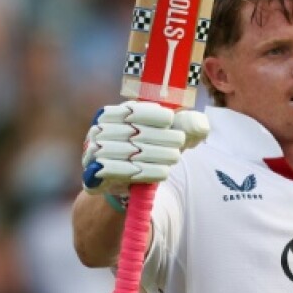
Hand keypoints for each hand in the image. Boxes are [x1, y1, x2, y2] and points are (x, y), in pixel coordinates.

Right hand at [80, 100, 209, 195]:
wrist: (121, 181)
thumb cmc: (146, 150)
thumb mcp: (165, 134)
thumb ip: (184, 125)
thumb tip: (201, 125)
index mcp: (110, 115)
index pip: (130, 110)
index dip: (151, 114)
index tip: (170, 119)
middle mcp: (97, 132)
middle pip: (132, 133)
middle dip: (160, 137)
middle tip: (180, 143)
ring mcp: (91, 154)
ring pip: (128, 153)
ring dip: (156, 155)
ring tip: (175, 157)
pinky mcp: (92, 176)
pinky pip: (121, 173)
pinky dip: (145, 172)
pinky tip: (163, 172)